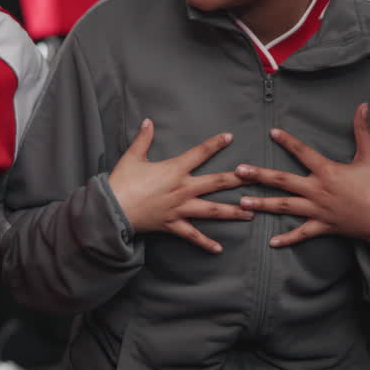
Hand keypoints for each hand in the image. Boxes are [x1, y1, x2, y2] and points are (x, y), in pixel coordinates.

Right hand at [109, 119, 251, 252]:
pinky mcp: (173, 225)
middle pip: (216, 183)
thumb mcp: (132, 157)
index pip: (199, 153)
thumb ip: (143, 139)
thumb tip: (148, 121)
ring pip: (212, 211)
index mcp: (174, 169)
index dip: (215, 144)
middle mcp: (183, 189)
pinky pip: (193, 236)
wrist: (112, 210)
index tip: (230, 137)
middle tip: (257, 178)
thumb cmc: (121, 182)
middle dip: (238, 180)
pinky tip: (219, 248)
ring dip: (233, 212)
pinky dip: (205, 243)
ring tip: (252, 213)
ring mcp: (180, 209)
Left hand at [236, 103, 369, 250]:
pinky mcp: (323, 227)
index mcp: (328, 172)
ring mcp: (318, 211)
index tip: (271, 132)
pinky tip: (271, 242)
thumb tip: (363, 106)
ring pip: (285, 207)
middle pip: (283, 181)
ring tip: (241, 202)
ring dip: (262, 205)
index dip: (288, 141)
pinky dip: (287, 239)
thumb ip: (363, 130)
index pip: (303, 153)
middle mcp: (318, 191)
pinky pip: (302, 234)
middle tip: (238, 171)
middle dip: (259, 175)